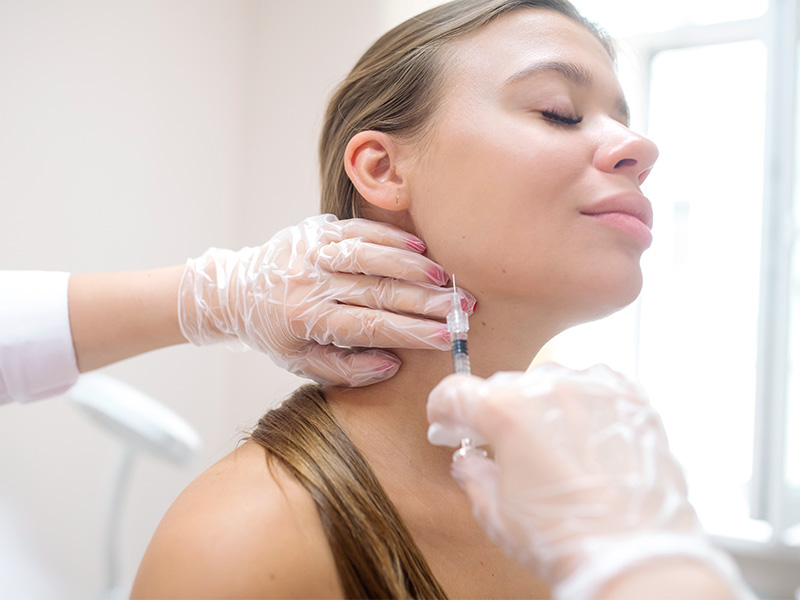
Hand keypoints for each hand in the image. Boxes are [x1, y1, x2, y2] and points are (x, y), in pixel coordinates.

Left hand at [179, 214, 473, 385]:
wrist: (235, 291)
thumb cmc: (274, 333)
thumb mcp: (301, 363)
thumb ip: (346, 368)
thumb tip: (392, 364)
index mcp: (306, 319)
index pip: (371, 326)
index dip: (413, 333)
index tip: (448, 338)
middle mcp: (308, 283)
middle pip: (378, 291)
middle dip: (426, 301)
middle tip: (463, 308)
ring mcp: (312, 252)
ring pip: (370, 256)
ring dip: (412, 267)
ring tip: (446, 279)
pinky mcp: (315, 230)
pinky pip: (358, 230)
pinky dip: (391, 238)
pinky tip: (420, 248)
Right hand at [427, 364, 750, 598]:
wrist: (635, 558)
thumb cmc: (564, 539)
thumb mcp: (497, 514)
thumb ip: (473, 475)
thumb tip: (469, 461)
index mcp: (507, 411)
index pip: (456, 392)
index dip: (442, 408)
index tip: (444, 422)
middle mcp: (549, 387)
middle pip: (502, 387)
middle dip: (491, 412)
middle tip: (491, 442)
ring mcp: (593, 389)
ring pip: (549, 383)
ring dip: (538, 407)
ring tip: (545, 444)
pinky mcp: (631, 399)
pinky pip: (593, 386)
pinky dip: (581, 403)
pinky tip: (581, 432)